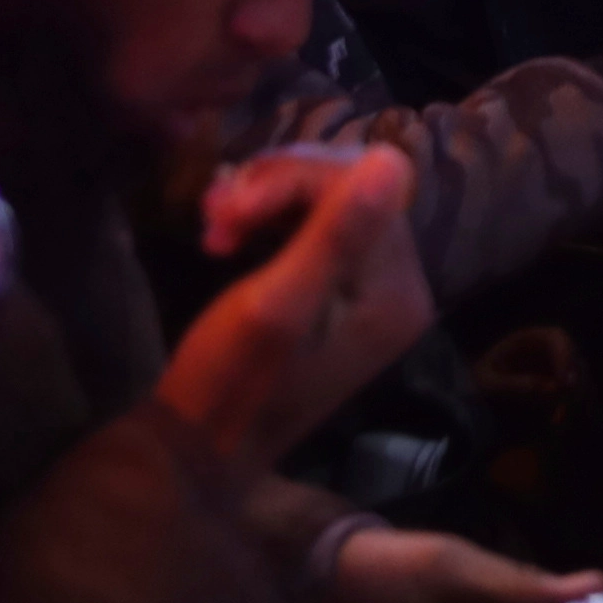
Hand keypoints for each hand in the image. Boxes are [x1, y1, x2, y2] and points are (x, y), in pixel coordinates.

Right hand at [153, 144, 433, 467]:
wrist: (200, 441)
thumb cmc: (231, 378)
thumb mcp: (277, 303)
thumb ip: (335, 235)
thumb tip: (393, 160)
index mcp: (399, 292)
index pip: (359, 185)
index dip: (288, 181)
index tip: (227, 210)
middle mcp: (402, 286)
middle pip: (347, 186)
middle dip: (273, 189)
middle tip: (213, 216)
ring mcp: (373, 289)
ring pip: (325, 197)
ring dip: (261, 199)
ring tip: (212, 227)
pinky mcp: (342, 290)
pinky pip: (313, 223)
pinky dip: (265, 218)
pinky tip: (224, 234)